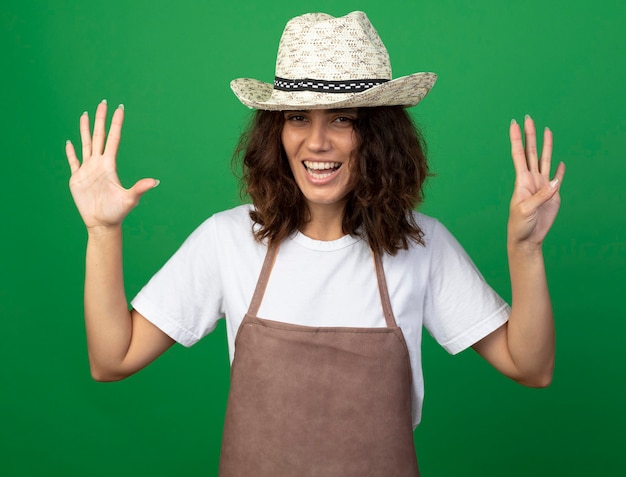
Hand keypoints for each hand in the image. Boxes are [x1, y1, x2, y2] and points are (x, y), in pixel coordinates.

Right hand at [66, 100, 157, 230]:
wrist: (102, 224)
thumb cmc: (117, 212)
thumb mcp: (130, 199)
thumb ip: (140, 188)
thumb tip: (156, 181)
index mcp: (110, 165)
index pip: (113, 139)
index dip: (116, 123)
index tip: (119, 108)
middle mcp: (99, 164)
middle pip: (98, 136)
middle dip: (100, 119)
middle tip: (103, 102)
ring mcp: (88, 170)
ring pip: (85, 144)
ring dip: (84, 129)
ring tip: (84, 114)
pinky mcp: (77, 179)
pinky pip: (73, 161)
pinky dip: (70, 152)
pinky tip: (69, 142)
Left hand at [508, 115, 564, 249]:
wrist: (527, 239)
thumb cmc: (520, 225)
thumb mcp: (526, 210)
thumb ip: (540, 196)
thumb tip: (555, 182)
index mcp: (522, 181)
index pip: (518, 154)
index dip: (516, 139)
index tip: (514, 123)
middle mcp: (531, 180)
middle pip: (531, 152)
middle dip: (530, 135)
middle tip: (529, 118)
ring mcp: (542, 186)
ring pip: (544, 160)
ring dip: (546, 146)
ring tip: (547, 131)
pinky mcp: (553, 195)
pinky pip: (557, 179)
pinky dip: (559, 171)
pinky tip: (560, 163)